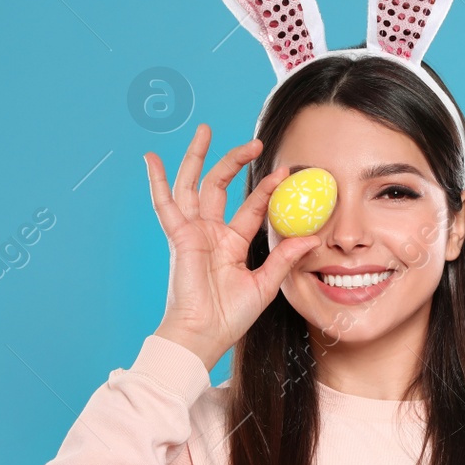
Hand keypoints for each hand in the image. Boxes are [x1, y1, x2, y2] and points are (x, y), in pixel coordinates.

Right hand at [144, 124, 320, 370]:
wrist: (203, 334)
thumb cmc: (230, 317)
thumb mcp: (265, 285)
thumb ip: (284, 258)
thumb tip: (312, 237)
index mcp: (232, 244)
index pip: (252, 207)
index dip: (267, 189)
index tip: (284, 172)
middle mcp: (211, 233)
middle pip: (220, 186)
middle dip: (234, 161)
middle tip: (255, 142)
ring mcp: (193, 232)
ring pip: (194, 185)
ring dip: (198, 157)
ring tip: (205, 130)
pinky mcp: (179, 236)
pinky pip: (165, 204)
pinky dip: (157, 181)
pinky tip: (152, 158)